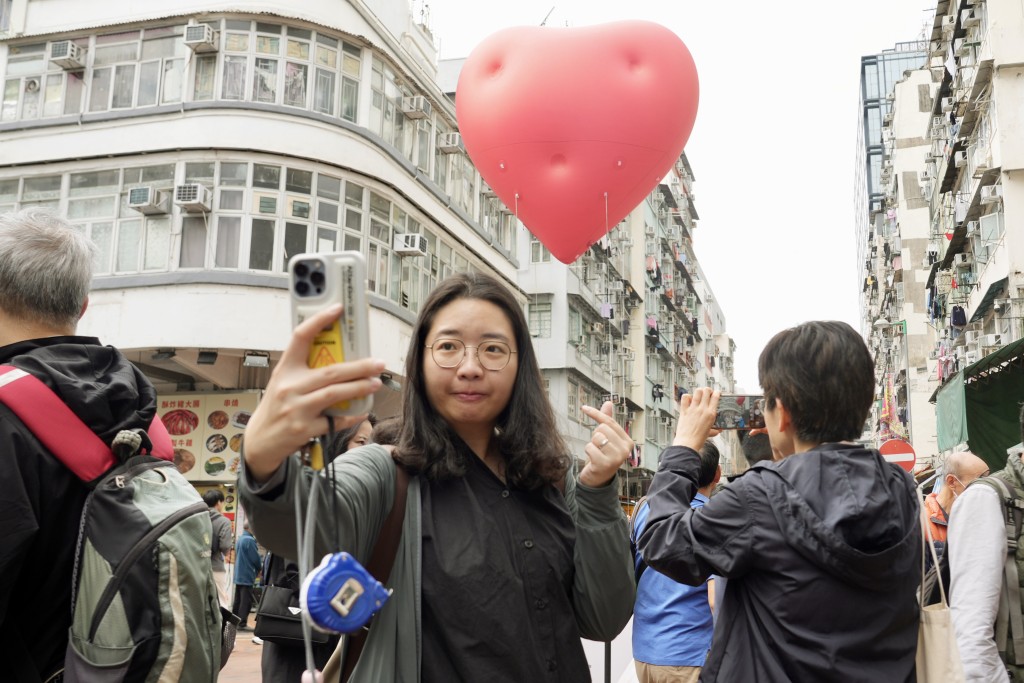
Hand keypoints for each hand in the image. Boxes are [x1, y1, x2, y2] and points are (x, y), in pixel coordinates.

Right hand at [244, 304, 385, 480]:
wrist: (259, 441)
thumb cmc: (276, 407)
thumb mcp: (283, 382)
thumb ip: (305, 370)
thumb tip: (340, 355)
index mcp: (285, 370)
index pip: (301, 337)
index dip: (319, 320)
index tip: (338, 309)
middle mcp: (289, 387)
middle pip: (330, 371)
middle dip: (359, 367)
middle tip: (378, 363)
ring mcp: (296, 409)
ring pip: (335, 394)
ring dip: (360, 388)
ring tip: (376, 383)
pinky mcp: (304, 429)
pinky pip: (335, 420)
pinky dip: (351, 415)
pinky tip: (363, 409)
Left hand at [579, 402, 634, 486]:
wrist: (597, 478)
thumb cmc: (602, 456)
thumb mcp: (606, 438)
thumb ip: (608, 420)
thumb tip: (608, 402)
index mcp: (628, 441)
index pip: (610, 421)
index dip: (596, 414)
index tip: (584, 408)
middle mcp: (625, 450)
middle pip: (602, 428)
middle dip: (596, 435)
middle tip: (599, 447)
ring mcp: (616, 458)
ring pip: (597, 437)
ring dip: (592, 444)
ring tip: (597, 453)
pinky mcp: (605, 464)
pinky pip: (590, 447)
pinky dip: (588, 451)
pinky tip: (592, 459)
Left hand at [673, 388, 719, 450]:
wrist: (688, 443)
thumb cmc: (698, 439)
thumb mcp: (709, 433)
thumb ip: (714, 430)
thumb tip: (718, 430)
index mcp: (711, 414)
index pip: (716, 397)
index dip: (717, 393)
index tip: (716, 393)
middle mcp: (702, 409)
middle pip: (706, 391)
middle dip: (708, 390)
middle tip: (707, 392)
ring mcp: (693, 409)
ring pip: (697, 392)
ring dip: (699, 391)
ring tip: (699, 393)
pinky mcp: (684, 410)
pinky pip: (685, 398)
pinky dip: (687, 396)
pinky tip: (689, 399)